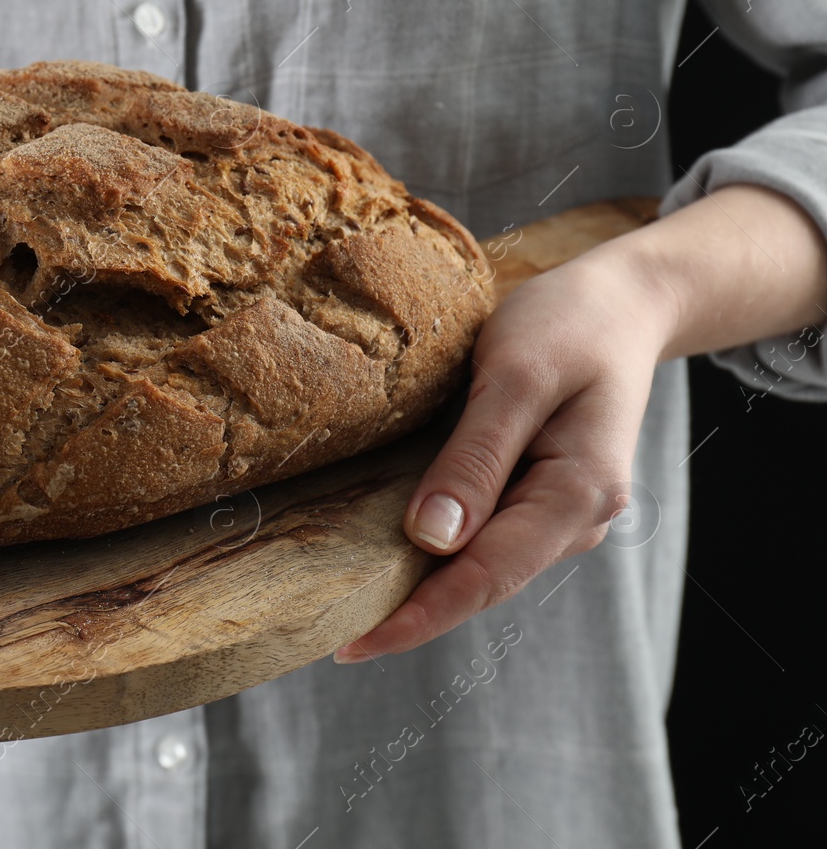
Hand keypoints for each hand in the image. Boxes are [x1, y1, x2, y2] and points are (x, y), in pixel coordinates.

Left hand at [333, 183, 826, 661]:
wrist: (620, 301)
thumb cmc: (569, 324)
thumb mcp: (517, 376)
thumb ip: (476, 457)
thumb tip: (431, 538)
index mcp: (577, 494)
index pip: (486, 577)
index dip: (417, 616)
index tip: (353, 644)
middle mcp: (573, 519)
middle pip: (481, 583)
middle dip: (410, 612)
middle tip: (325, 631)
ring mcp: (557, 511)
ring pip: (480, 566)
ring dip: (419, 585)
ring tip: (342, 603)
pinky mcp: (535, 493)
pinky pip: (483, 537)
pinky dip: (436, 551)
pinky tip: (384, 552)